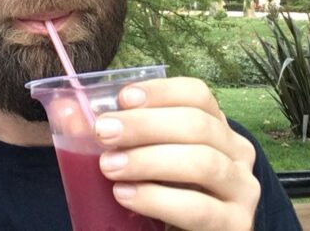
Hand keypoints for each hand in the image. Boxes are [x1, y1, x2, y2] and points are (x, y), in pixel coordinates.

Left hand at [95, 77, 259, 230]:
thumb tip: (68, 112)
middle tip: (103, 132)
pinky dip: (157, 199)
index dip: (160, 92)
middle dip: (145, 125)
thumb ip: (115, 135)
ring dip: (149, 160)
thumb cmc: (165, 190)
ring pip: (202, 163)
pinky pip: (198, 208)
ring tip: (109, 166)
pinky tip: (125, 195)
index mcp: (216, 126)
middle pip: (197, 125)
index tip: (123, 97)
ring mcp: (242, 190)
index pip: (197, 94)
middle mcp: (236, 152)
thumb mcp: (145, 157)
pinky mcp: (236, 225)